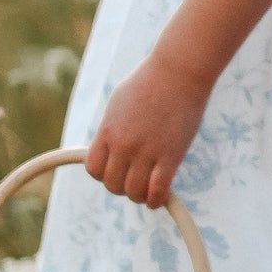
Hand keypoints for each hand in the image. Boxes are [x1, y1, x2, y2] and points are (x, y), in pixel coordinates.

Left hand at [83, 52, 210, 209]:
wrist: (178, 71)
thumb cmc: (150, 80)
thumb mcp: (119, 102)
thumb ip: (111, 126)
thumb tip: (108, 143)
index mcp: (108, 131)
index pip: (94, 169)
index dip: (104, 175)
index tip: (117, 171)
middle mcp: (123, 145)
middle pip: (112, 185)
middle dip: (122, 187)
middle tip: (135, 181)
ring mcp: (146, 152)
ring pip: (134, 192)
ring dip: (140, 196)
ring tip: (148, 191)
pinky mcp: (170, 156)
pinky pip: (157, 191)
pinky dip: (157, 200)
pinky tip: (160, 198)